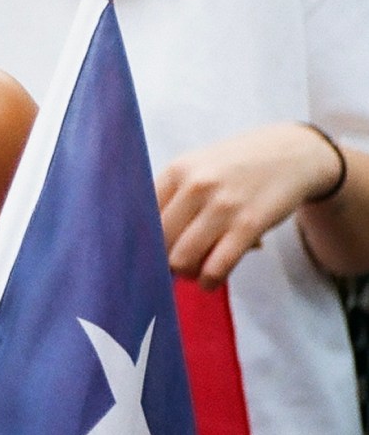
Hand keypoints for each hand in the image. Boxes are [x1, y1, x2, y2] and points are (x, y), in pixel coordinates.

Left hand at [156, 123, 342, 287]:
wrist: (292, 154)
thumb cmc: (237, 166)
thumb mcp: (199, 166)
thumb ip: (173, 197)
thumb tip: (147, 244)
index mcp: (177, 170)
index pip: (141, 217)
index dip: (141, 242)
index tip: (147, 254)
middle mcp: (196, 185)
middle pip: (159, 241)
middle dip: (163, 261)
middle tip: (174, 267)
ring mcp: (223, 205)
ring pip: (182, 259)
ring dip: (186, 274)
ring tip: (195, 273)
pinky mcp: (249, 225)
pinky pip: (216, 266)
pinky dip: (209, 281)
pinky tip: (211, 280)